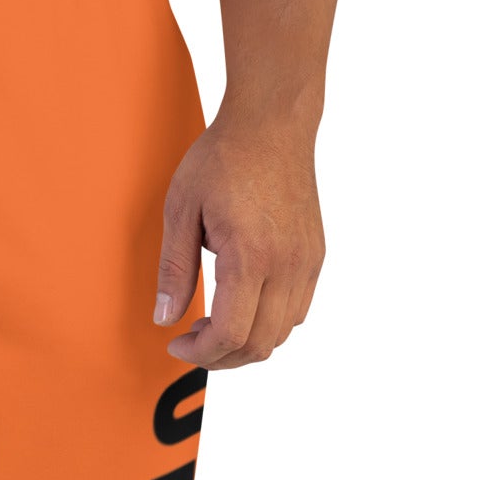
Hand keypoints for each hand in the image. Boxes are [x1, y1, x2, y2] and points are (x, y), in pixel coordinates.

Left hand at [152, 119, 324, 369]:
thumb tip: (165, 318)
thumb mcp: (181, 210)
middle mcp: (287, 264)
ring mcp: (306, 262)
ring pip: (280, 335)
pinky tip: (241, 306)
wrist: (272, 122)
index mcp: (251, 255)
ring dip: (244, 343)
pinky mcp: (314, 256)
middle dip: (220, 357)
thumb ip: (174, 270)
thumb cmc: (225, 157)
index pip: (231, 334)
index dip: (200, 353)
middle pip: (258, 345)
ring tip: (213, 324)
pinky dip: (267, 324)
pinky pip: (295, 312)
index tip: (177, 344)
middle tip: (191, 341)